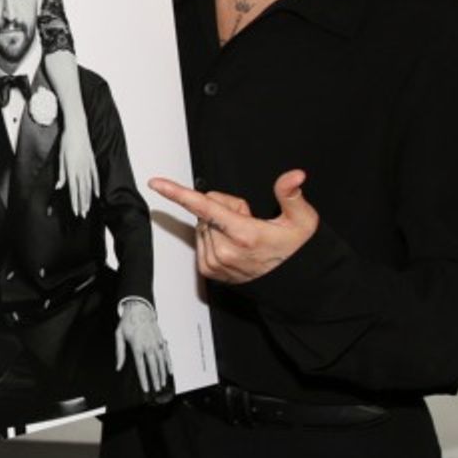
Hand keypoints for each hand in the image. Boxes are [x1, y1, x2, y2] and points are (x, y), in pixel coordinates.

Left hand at [55, 116, 99, 217]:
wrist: (77, 129)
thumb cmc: (67, 142)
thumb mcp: (60, 157)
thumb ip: (61, 173)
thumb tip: (59, 186)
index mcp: (72, 169)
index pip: (73, 190)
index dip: (75, 202)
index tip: (75, 211)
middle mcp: (81, 170)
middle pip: (82, 191)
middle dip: (82, 204)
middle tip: (82, 215)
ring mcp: (88, 166)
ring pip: (89, 186)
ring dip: (88, 198)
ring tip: (88, 208)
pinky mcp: (92, 162)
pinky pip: (95, 177)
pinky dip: (96, 187)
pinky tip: (96, 195)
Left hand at [114, 299, 169, 393]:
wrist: (139, 309)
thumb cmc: (128, 322)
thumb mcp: (119, 336)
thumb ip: (119, 353)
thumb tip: (118, 367)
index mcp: (137, 346)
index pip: (141, 367)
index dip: (144, 379)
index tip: (146, 388)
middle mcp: (148, 345)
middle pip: (153, 366)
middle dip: (155, 379)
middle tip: (156, 389)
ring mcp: (156, 343)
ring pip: (161, 361)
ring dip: (162, 374)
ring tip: (162, 383)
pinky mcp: (161, 340)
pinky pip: (167, 354)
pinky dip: (169, 363)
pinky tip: (170, 371)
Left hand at [148, 170, 317, 284]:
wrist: (291, 282)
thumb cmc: (294, 250)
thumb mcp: (301, 220)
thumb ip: (291, 195)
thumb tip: (294, 176)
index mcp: (244, 234)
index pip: (204, 207)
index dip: (177, 193)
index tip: (157, 183)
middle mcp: (225, 250)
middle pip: (206, 209)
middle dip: (225, 208)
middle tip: (249, 220)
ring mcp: (214, 261)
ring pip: (202, 225)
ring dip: (219, 224)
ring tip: (244, 236)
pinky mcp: (208, 269)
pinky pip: (201, 240)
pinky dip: (213, 237)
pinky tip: (234, 245)